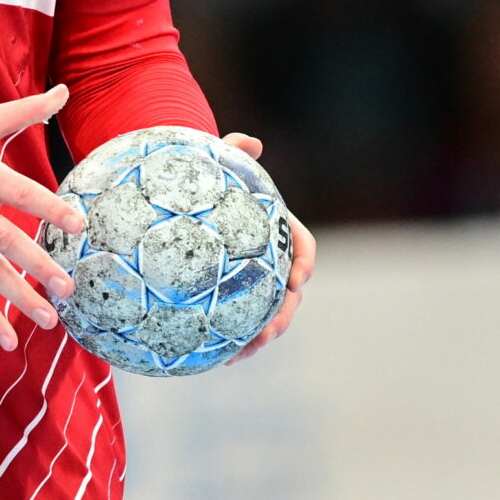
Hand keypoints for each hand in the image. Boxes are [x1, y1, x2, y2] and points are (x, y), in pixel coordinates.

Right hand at [0, 86, 83, 351]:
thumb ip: (24, 111)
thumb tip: (64, 91)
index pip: (19, 191)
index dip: (49, 207)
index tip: (78, 224)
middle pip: (5, 239)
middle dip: (38, 265)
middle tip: (68, 287)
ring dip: (19, 297)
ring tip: (50, 318)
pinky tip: (9, 339)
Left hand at [219, 131, 313, 362]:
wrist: (194, 200)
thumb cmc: (211, 180)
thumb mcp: (222, 162)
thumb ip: (234, 151)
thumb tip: (251, 141)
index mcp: (277, 230)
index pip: (302, 245)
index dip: (305, 262)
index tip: (297, 278)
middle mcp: (272, 259)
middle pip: (290, 292)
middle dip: (284, 314)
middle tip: (270, 330)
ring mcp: (256, 281)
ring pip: (271, 314)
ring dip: (262, 336)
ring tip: (244, 353)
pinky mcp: (236, 298)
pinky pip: (242, 323)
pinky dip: (236, 341)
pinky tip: (218, 358)